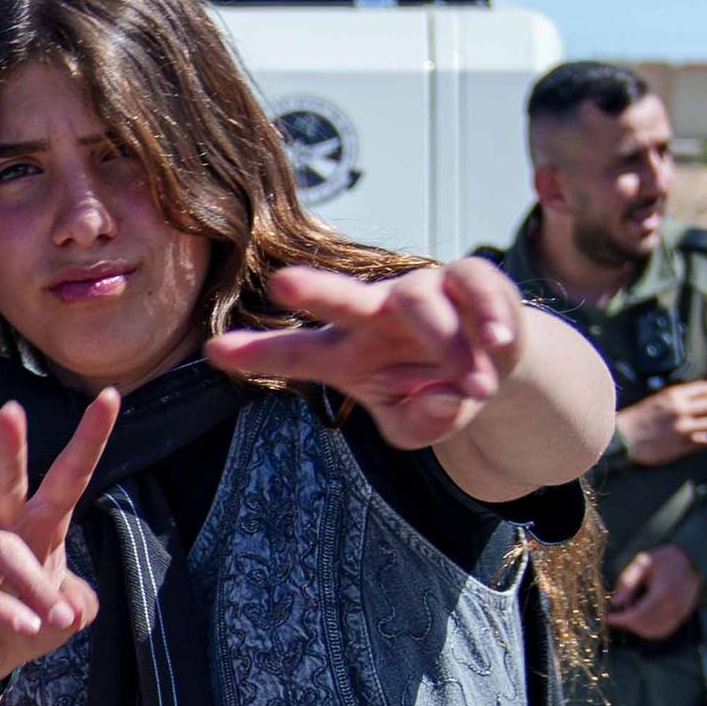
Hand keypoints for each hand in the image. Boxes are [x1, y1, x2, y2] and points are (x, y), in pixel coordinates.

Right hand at [0, 389, 115, 696]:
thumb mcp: (66, 617)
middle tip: (9, 409)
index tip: (110, 397)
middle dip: (8, 448)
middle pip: (5, 483)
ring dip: (37, 587)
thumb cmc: (23, 625)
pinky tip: (30, 629)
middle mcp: (0, 533)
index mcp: (35, 528)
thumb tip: (73, 604)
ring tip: (58, 621)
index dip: (88, 440)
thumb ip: (79, 602)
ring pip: (6, 552)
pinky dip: (11, 612)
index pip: (65, 479)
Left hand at [206, 256, 524, 451]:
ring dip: (448, 344)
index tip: (212, 351)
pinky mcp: (468, 278)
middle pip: (339, 299)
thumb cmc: (437, 392)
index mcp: (344, 352)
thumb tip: (440, 398)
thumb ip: (419, 424)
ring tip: (473, 384)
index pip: (294, 353)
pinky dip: (487, 314)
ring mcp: (419, 291)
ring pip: (419, 300)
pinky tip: (494, 341)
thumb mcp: (419, 427)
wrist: (493, 368)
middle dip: (312, 290)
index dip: (256, 352)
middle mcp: (374, 314)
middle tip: (282, 281)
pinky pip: (473, 285)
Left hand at [607, 543, 703, 642]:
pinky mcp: (683, 616)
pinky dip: (650, 629)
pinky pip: (664, 630)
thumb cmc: (664, 559)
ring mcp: (680, 613)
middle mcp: (673, 607)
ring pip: (654, 632)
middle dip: (628, 623)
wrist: (692, 558)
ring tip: (630, 614)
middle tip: (618, 614)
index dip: (621, 619)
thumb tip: (615, 602)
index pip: (638, 615)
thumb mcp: (643, 564)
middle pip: (645, 626)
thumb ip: (628, 583)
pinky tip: (641, 619)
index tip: (608, 617)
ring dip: (638, 628)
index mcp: (662, 593)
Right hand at [614, 382, 706, 467]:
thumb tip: (699, 401)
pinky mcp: (681, 445)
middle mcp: (681, 410)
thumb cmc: (638, 418)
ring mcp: (683, 428)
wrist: (623, 438)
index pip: (703, 388)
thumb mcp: (658, 401)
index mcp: (674, 395)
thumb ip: (678, 400)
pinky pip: (702, 441)